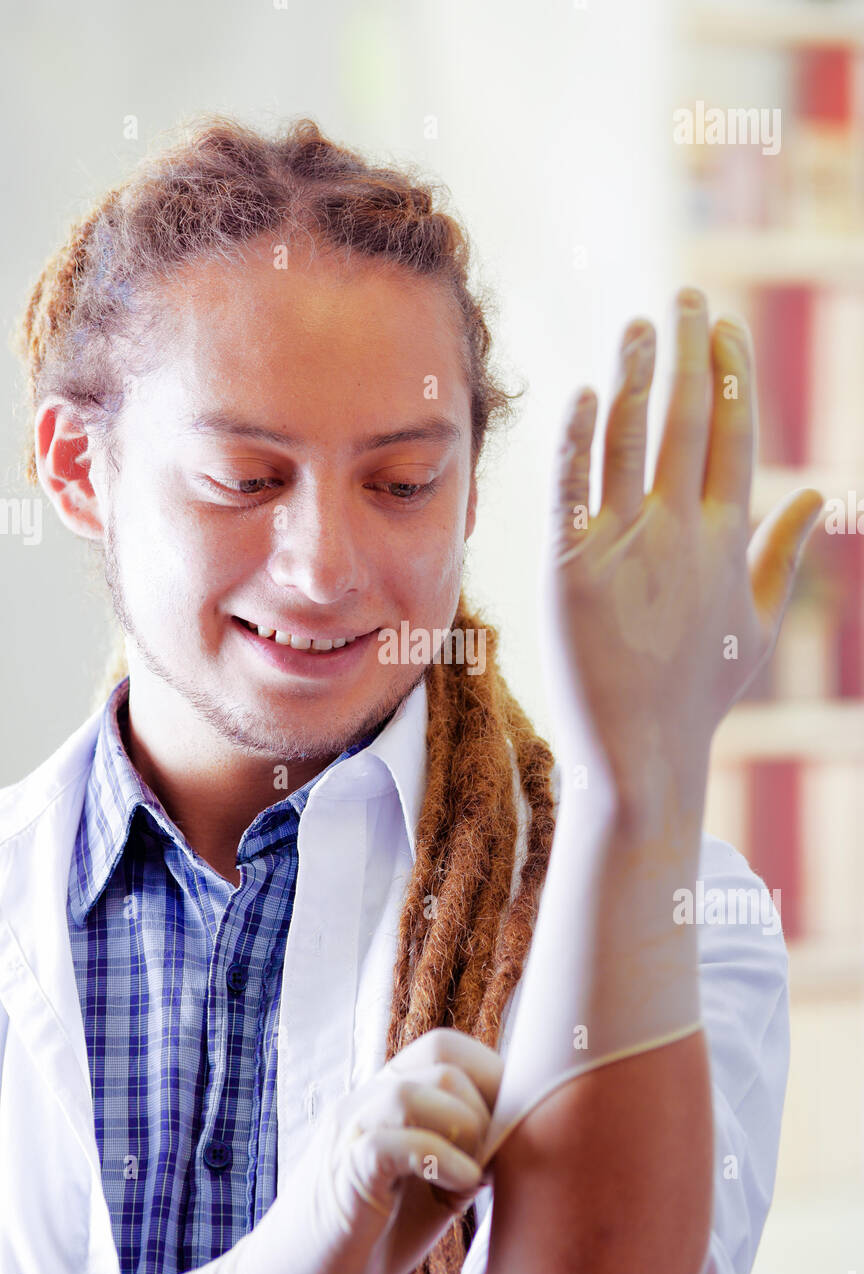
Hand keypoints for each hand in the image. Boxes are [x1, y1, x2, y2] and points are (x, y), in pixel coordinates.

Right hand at [130, 1028, 500, 1273]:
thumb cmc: (367, 1241)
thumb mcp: (431, 1191)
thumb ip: (465, 1157)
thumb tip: (517, 1136)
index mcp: (386, 1098)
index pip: (446, 1047)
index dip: (491, 1075)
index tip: (512, 1125)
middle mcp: (364, 1102)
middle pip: (439, 1052)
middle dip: (485, 1097)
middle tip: (493, 1152)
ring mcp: (347, 1133)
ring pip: (414, 1090)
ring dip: (464, 1128)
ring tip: (474, 1175)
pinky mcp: (341, 1175)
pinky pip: (390, 1143)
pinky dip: (439, 1159)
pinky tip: (460, 1188)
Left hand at [542, 287, 823, 816]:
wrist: (639, 757)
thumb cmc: (697, 693)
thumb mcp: (755, 626)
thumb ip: (784, 555)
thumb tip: (816, 494)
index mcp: (728, 540)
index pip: (736, 433)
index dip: (731, 371)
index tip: (722, 325)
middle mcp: (680, 533)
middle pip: (688, 418)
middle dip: (689, 348)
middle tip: (684, 297)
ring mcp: (623, 549)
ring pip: (629, 438)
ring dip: (633, 372)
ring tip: (636, 326)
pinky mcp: (566, 570)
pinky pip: (570, 487)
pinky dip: (576, 437)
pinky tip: (580, 393)